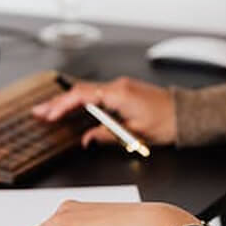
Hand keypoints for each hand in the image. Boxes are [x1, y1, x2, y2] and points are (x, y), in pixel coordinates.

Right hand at [32, 77, 176, 146]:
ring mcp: (120, 87)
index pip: (82, 96)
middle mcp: (118, 86)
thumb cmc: (166, 122)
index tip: (50, 115)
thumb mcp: (134, 134)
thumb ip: (106, 135)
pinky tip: (72, 108)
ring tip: (50, 110)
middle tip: (39, 111)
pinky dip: (80, 100)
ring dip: (67, 101)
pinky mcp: (123, 91)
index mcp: (118, 94)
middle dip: (57, 102)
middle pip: (80, 91)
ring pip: (86, 91)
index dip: (62, 105)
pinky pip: (96, 93)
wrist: (186, 114)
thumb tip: (87, 139)